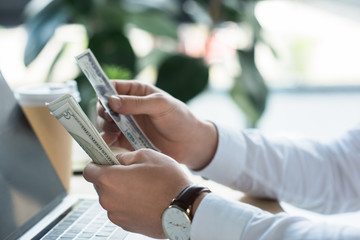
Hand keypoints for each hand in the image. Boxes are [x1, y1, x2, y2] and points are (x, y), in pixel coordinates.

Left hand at [82, 149, 191, 237]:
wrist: (184, 209)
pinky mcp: (126, 225)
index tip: (105, 160)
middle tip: (132, 172)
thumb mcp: (148, 156)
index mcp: (109, 180)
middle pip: (100, 184)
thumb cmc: (168, 180)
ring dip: (121, 190)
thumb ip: (126, 156)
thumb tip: (118, 160)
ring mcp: (117, 215)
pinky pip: (121, 209)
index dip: (96, 162)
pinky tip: (146, 199)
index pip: (88, 170)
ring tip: (143, 187)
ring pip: (111, 197)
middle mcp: (108, 200)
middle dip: (112, 176)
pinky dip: (128, 203)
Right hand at [97, 80, 217, 169]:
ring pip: (105, 123)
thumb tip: (111, 101)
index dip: (104, 93)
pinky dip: (106, 141)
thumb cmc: (179, 118)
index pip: (112, 87)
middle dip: (103, 112)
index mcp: (136, 91)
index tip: (105, 102)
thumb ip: (136, 103)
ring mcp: (126, 124)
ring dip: (104, 127)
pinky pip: (110, 139)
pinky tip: (109, 142)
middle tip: (111, 119)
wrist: (189, 143)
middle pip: (105, 106)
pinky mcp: (126, 140)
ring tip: (112, 133)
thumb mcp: (160, 105)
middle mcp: (128, 107)